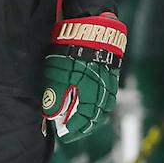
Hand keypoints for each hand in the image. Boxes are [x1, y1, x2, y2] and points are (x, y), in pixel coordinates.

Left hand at [42, 15, 125, 142]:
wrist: (92, 27)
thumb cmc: (71, 51)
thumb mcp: (57, 75)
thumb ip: (54, 98)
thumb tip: (51, 116)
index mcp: (90, 97)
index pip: (82, 122)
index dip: (71, 131)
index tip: (62, 135)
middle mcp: (103, 94)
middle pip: (94, 119)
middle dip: (82, 127)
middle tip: (70, 131)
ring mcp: (110, 86)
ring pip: (102, 110)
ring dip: (91, 118)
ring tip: (80, 122)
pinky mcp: (112, 77)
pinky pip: (107, 99)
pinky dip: (98, 107)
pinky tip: (90, 106)